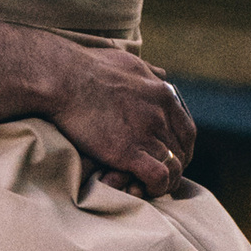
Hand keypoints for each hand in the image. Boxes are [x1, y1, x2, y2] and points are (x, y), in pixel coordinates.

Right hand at [39, 40, 196, 198]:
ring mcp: (146, 132)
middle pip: (182, 151)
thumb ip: (149, 71)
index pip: (187, 131)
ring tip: (150, 187)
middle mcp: (160, 113)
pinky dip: (155, 187)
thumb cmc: (87, 67)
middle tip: (158, 177)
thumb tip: (161, 74)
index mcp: (162, 94)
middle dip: (174, 167)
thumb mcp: (129, 62)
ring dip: (165, 182)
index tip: (170, 158)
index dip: (181, 149)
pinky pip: (158, 176)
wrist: (63, 78)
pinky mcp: (128, 150)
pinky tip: (142, 189)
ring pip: (174, 166)